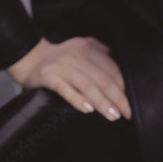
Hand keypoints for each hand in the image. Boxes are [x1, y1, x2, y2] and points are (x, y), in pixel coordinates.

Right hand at [7, 36, 131, 121]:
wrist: (31, 57)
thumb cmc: (61, 57)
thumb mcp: (81, 46)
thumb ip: (99, 51)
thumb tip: (118, 59)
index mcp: (88, 47)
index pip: (111, 67)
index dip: (123, 84)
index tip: (131, 99)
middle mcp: (77, 55)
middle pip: (102, 78)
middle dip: (117, 97)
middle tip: (126, 112)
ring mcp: (63, 66)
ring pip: (87, 86)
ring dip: (102, 102)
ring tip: (113, 115)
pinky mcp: (49, 77)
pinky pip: (66, 90)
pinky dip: (78, 100)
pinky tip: (88, 110)